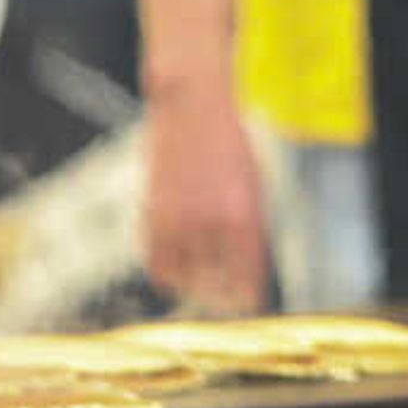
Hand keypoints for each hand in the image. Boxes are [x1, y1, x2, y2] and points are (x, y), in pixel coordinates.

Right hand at [141, 93, 273, 315]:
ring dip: (192, 288)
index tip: (249, 302)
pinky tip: (174, 276)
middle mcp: (209, 222)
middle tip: (225, 300)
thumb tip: (246, 261)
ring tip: (200, 290)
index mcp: (243, 214)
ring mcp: (178, 218)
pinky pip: (155, 259)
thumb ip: (251, 223)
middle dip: (221, 295)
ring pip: (181, 276)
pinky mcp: (152, 211)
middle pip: (215, 280)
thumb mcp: (255, 183)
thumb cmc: (229, 141)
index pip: (247, 272)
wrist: (192, 106)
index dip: (248, 293)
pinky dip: (165, 274)